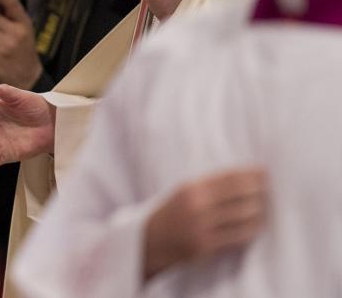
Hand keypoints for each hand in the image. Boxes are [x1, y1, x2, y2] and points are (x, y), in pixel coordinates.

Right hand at [144, 168, 266, 279]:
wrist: (150, 240)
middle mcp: (197, 205)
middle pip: (242, 196)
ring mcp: (202, 227)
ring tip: (264, 208)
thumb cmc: (173, 212)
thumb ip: (210, 186)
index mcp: (192, 187)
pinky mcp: (206, 246)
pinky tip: (254, 226)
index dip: (252, 174)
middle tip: (269, 191)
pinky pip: (239, 237)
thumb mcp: (184, 191)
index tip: (264, 172)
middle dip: (260, 193)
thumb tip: (245, 178)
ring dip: (260, 213)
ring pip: (245, 217)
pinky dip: (251, 230)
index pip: (231, 177)